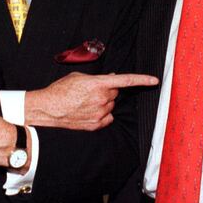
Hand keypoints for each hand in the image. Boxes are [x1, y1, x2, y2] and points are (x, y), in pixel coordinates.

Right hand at [25, 72, 157, 129]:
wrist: (48, 109)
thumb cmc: (60, 90)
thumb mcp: (78, 77)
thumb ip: (97, 78)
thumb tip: (111, 79)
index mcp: (98, 84)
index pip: (125, 81)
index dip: (142, 80)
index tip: (154, 80)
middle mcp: (102, 99)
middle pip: (115, 93)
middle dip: (108, 91)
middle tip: (92, 91)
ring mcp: (100, 113)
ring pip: (111, 105)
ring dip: (103, 102)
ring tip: (85, 102)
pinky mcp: (97, 125)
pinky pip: (107, 117)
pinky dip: (101, 114)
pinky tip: (87, 111)